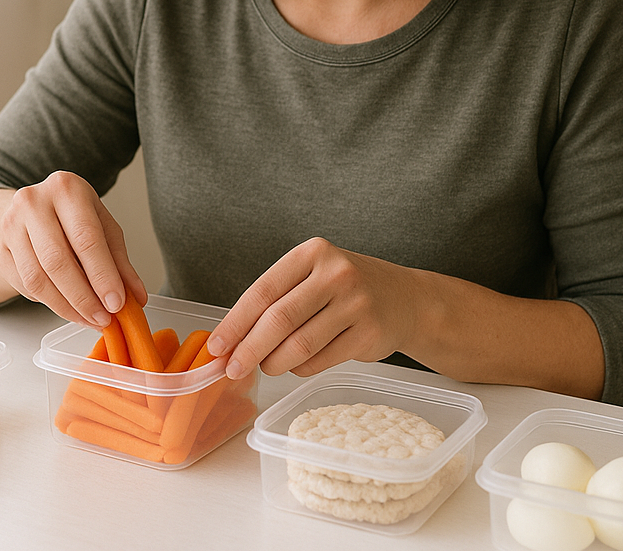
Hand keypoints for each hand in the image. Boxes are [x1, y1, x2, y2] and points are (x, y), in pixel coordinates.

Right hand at [0, 171, 146, 327]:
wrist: (31, 212)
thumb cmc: (73, 217)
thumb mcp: (103, 227)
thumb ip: (120, 261)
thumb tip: (137, 297)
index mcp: (66, 188)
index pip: (86, 238)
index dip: (102, 275)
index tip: (116, 302)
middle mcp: (33, 202)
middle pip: (58, 260)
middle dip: (84, 297)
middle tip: (103, 317)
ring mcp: (11, 226)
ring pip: (39, 279)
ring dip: (67, 306)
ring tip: (89, 318)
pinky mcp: (1, 250)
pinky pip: (26, 286)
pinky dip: (51, 304)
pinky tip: (70, 309)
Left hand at [206, 237, 421, 379]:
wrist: (406, 299)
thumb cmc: (346, 288)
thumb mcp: (314, 275)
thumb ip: (278, 300)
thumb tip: (232, 340)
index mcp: (313, 253)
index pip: (264, 290)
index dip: (236, 322)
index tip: (217, 346)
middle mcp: (335, 273)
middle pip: (279, 319)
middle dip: (249, 349)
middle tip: (232, 369)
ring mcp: (355, 303)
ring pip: (299, 345)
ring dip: (274, 363)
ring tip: (267, 366)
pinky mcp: (368, 333)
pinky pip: (320, 361)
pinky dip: (300, 368)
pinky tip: (298, 364)